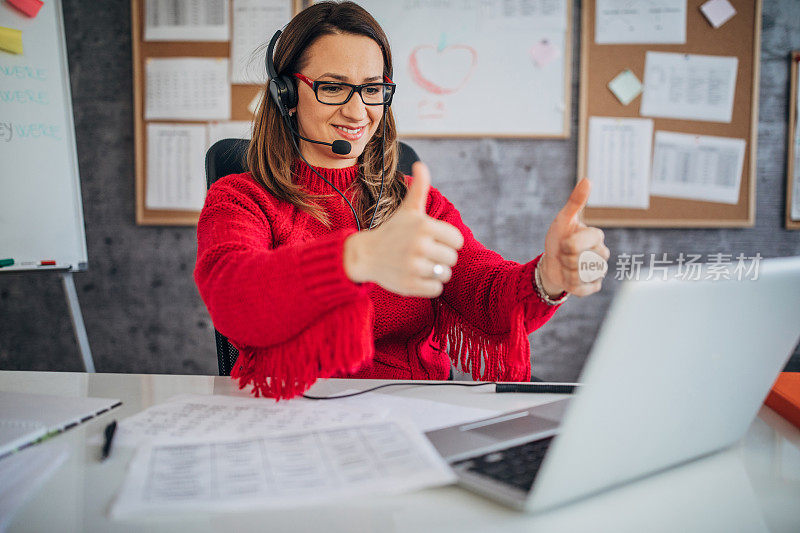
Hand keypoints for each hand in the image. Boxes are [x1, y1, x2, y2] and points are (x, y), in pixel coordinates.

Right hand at [344, 162, 463, 296]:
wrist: (364, 255)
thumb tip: (421, 164)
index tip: (432, 240)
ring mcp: (414, 267)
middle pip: (452, 259)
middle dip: (440, 258)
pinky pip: (436, 290)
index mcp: (424, 226)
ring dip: (435, 272)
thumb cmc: (391, 231)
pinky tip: (416, 277)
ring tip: (419, 265)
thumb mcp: (407, 210)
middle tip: (422, 254)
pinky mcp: (409, 285)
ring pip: (445, 275)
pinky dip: (429, 286)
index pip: (457, 240)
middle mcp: (419, 246)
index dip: (446, 242)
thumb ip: (419, 188)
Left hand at [540, 178, 609, 297]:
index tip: (563, 243)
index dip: (567, 246)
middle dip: (565, 259)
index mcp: (597, 236)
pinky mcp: (594, 286)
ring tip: (566, 265)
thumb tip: (588, 180)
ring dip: (567, 271)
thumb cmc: (558, 239)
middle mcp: (602, 253)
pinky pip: (583, 288)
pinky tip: (569, 277)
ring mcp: (599, 271)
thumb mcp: (563, 219)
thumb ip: (575, 201)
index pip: (580, 244)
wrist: (550, 263)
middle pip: (581, 261)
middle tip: (564, 254)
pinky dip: (571, 284)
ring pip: (582, 275)